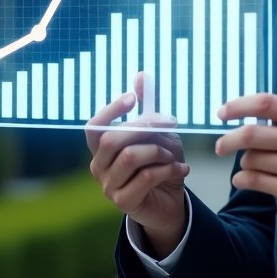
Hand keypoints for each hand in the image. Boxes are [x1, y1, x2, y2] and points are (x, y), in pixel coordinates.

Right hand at [85, 72, 189, 256]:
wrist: (170, 202)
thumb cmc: (160, 164)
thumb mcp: (158, 133)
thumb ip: (147, 108)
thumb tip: (141, 75)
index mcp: (102, 148)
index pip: (94, 126)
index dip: (111, 110)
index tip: (133, 98)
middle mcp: (99, 167)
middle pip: (112, 139)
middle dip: (144, 127)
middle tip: (171, 124)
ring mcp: (108, 186)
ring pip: (131, 156)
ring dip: (160, 150)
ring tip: (175, 155)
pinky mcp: (123, 202)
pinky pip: (146, 176)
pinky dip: (169, 169)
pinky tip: (182, 169)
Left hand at [216, 94, 276, 235]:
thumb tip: (256, 118)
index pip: (265, 104)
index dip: (237, 106)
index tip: (222, 113)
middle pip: (250, 134)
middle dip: (228, 140)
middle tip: (221, 146)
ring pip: (251, 160)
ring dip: (244, 162)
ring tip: (251, 165)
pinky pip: (256, 182)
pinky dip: (244, 179)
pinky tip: (247, 179)